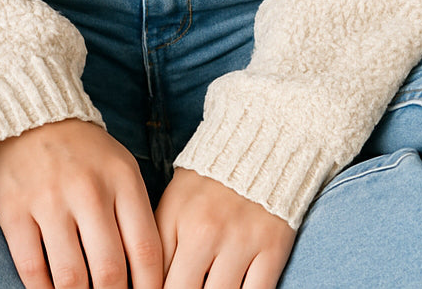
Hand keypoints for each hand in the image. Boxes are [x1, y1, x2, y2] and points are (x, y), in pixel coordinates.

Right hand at [0, 118, 163, 288]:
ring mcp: (50, 201)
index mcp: (122, 180)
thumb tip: (144, 275)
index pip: (145, 250)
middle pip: (110, 272)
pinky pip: (32, 269)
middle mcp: (89, 191)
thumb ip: (134, 215)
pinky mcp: (14, 210)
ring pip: (71, 278)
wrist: (30, 113)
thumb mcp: (121, 169)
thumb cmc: (84, 151)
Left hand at [154, 167, 296, 288]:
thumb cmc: (210, 181)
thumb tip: (148, 282)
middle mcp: (206, 231)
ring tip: (208, 287)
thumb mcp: (174, 203)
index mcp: (176, 219)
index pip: (156, 278)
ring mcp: (241, 241)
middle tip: (188, 287)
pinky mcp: (273, 247)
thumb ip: (160, 244)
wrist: (260, 146)